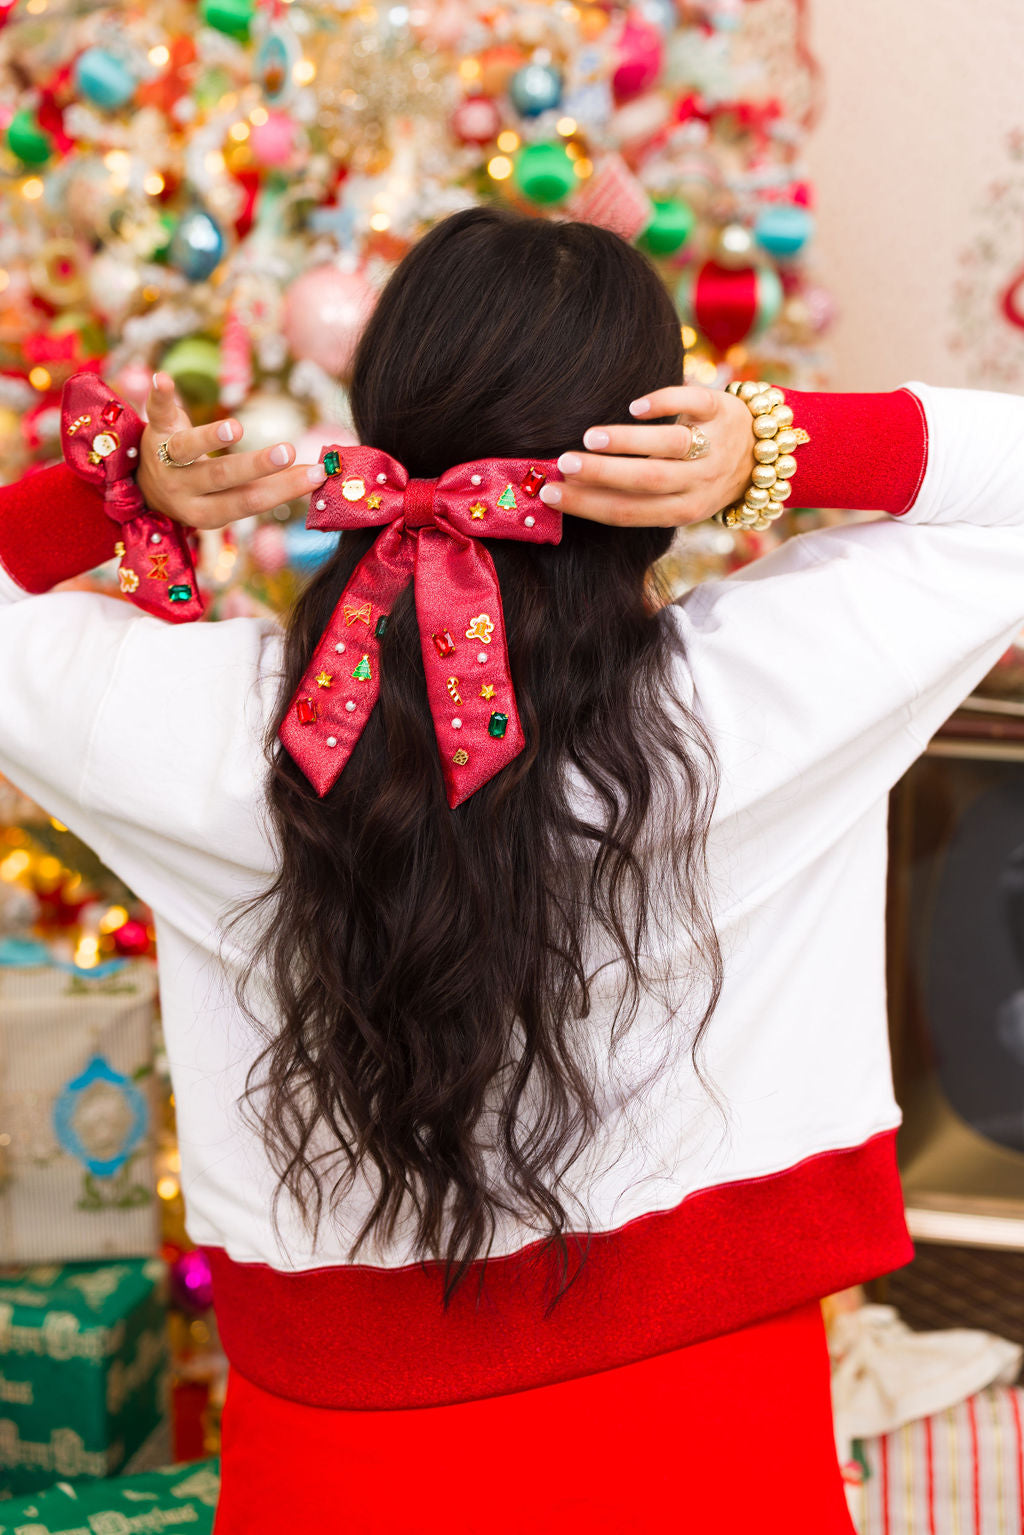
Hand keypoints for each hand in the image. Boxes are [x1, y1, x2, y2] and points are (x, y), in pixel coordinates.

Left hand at [137, 373, 326, 529]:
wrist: (146, 488)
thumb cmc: (205, 492)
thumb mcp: (230, 500)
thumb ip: (267, 488)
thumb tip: (320, 474)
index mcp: (207, 513)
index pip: (249, 501)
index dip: (284, 489)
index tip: (317, 473)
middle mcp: (183, 490)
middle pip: (220, 477)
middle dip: (255, 465)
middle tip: (287, 452)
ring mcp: (165, 459)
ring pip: (187, 449)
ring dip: (210, 437)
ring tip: (235, 428)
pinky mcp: (155, 430)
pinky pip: (156, 412)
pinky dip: (160, 395)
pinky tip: (162, 378)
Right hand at [537, 386, 753, 526]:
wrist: (763, 451)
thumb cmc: (701, 475)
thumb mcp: (678, 497)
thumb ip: (637, 495)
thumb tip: (570, 487)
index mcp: (683, 510)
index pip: (629, 512)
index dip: (587, 506)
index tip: (550, 494)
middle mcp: (702, 482)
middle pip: (647, 481)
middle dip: (602, 475)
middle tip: (563, 464)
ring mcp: (715, 446)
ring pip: (670, 446)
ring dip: (627, 441)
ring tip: (590, 437)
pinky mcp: (722, 410)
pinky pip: (693, 404)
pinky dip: (664, 404)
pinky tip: (634, 407)